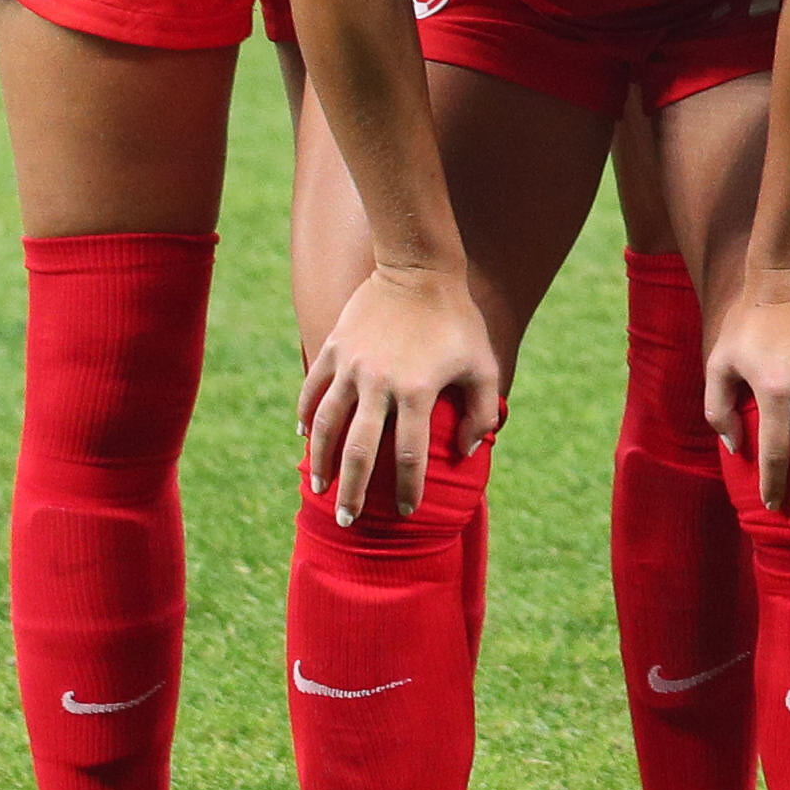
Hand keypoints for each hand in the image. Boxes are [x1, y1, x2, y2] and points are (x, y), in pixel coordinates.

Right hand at [299, 266, 504, 520]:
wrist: (419, 269)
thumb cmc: (457, 321)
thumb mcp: (483, 364)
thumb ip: (481, 411)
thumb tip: (469, 451)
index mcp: (418, 390)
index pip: (409, 454)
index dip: (407, 487)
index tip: (405, 510)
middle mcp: (379, 382)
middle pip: (360, 451)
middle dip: (352, 491)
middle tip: (347, 520)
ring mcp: (351, 365)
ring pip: (328, 425)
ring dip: (322, 461)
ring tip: (319, 488)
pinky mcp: (334, 347)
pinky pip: (314, 390)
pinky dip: (308, 416)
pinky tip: (307, 437)